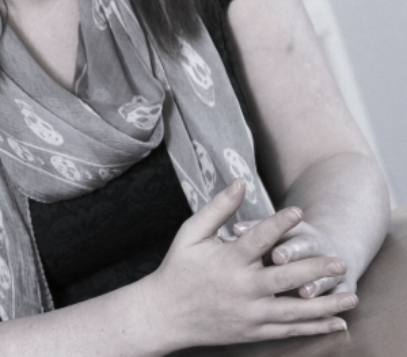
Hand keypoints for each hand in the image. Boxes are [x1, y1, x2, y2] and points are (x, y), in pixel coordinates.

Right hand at [143, 180, 356, 351]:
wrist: (165, 313)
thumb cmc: (178, 267)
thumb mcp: (191, 232)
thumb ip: (217, 208)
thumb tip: (239, 183)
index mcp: (228, 261)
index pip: (259, 239)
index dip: (280, 224)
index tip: (299, 212)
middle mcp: (242, 288)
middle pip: (286, 278)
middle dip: (316, 269)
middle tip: (340, 261)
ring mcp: (250, 314)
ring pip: (295, 310)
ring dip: (325, 304)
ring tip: (351, 295)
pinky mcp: (253, 332)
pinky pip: (289, 331)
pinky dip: (314, 327)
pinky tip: (336, 323)